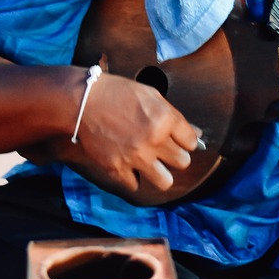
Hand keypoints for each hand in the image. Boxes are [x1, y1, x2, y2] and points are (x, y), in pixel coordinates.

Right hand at [63, 72, 202, 194]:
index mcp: (164, 120)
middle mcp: (153, 141)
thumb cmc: (117, 93)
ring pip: (164, 181)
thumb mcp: (151, 96)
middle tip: (165, 150)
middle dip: (176, 156)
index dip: (185, 140)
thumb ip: (174, 116)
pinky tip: (130, 165)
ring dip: (160, 173)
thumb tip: (195, 134)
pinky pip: (135, 185)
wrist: (83, 101)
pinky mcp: (116, 168)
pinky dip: (133, 177)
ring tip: (152, 163)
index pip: (191, 142)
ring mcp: (134, 157)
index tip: (178, 139)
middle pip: (182, 162)